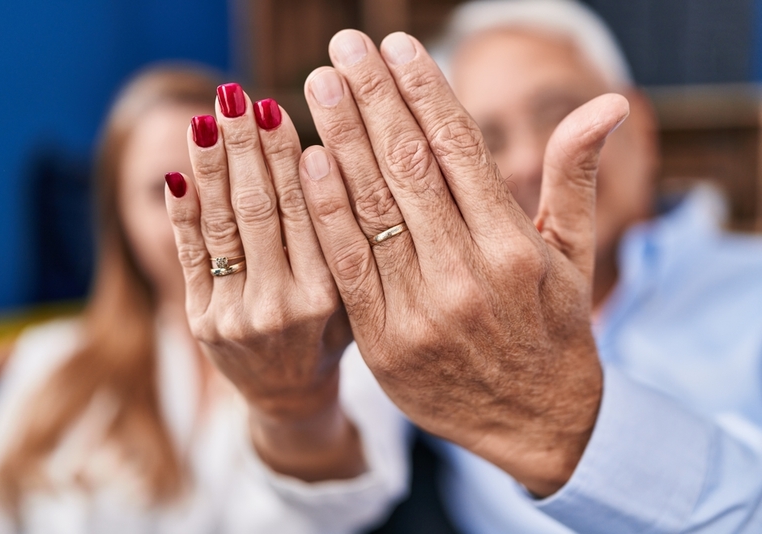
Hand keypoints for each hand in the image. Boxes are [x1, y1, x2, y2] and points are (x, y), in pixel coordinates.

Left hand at [165, 86, 361, 480]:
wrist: (288, 397)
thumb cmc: (328, 335)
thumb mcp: (352, 295)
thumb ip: (343, 241)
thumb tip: (324, 159)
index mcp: (325, 296)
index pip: (303, 211)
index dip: (287, 157)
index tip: (277, 110)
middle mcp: (279, 306)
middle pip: (259, 209)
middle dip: (245, 148)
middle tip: (236, 97)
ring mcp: (235, 316)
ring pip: (223, 226)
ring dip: (212, 168)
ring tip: (207, 119)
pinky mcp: (201, 321)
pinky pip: (190, 256)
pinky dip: (183, 214)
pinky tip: (179, 173)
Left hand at [298, 30, 628, 495]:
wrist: (538, 422)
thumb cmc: (555, 327)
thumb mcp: (575, 254)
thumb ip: (576, 176)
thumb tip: (609, 101)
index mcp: (515, 244)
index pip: (459, 148)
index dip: (425, 90)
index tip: (396, 45)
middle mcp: (468, 272)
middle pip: (409, 165)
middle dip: (374, 97)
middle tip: (345, 45)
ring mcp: (423, 309)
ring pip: (374, 206)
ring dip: (341, 138)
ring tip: (319, 83)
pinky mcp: (386, 341)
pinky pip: (349, 264)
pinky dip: (328, 210)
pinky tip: (310, 159)